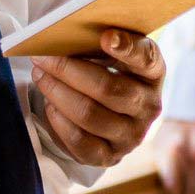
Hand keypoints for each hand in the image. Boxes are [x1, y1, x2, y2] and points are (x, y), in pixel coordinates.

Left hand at [30, 28, 165, 171]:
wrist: (112, 114)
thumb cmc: (108, 72)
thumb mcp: (113, 54)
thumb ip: (100, 43)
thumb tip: (64, 37)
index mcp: (153, 74)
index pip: (146, 59)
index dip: (127, 48)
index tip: (105, 37)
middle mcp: (149, 106)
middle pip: (107, 88)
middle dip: (67, 70)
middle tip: (42, 57)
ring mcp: (132, 135)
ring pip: (89, 114)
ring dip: (57, 93)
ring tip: (40, 77)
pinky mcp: (111, 157)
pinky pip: (80, 142)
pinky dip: (59, 122)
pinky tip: (50, 105)